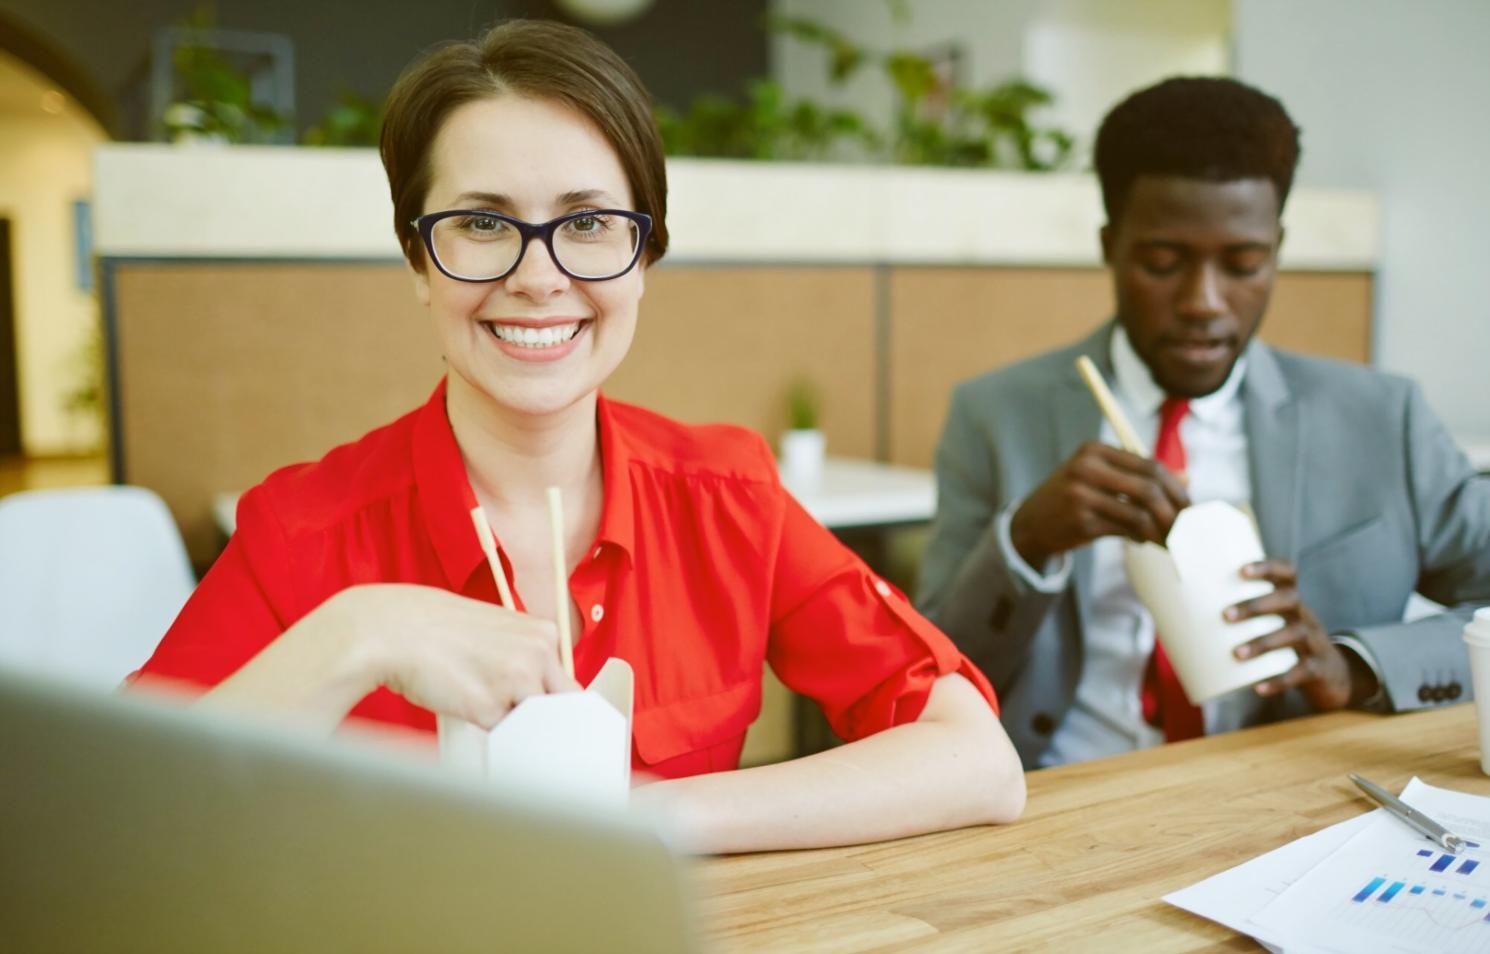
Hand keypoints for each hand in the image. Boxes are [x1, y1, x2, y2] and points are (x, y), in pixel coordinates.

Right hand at [322, 583, 579, 727]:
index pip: (566, 683)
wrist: (391, 630)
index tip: (543, 718)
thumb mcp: (495, 632)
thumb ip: (522, 657)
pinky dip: (488, 733)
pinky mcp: (489, 708)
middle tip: (515, 721)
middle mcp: (537, 654)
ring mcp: (516, 681)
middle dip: (542, 720)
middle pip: (561, 708)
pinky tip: (464, 711)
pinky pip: (502, 735)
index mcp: (543, 633)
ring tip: (481, 708)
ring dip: (513, 726)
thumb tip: (537, 692)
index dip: (550, 704)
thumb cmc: (434, 630)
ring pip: (534, 723)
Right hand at [1009, 441, 1189, 567]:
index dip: (1175, 488)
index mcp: (1094, 451)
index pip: (1149, 465)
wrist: (1031, 523)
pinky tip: (1141, 540)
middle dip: (1173, 511)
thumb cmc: (1073, 497)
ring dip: (1160, 531)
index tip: (1188, 507)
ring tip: (1167, 539)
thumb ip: (1139, 476)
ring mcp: (1081, 496)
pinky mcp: (1081, 522)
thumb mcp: (1101, 477)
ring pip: (1140, 513)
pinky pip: (1125, 530)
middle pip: (1148, 488)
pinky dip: (1140, 538)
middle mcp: (1085, 468)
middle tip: (1186, 528)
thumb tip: (1187, 478)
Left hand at [1226, 560, 1352, 710]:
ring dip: (1263, 643)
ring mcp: (1315, 641)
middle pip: (1288, 600)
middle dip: (1256, 606)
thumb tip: (1183, 618)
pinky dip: (1280, 680)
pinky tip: (1258, 687)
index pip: (1288, 573)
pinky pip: (1302, 672)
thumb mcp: (1273, 625)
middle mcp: (1305, 616)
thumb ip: (1241, 618)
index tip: (1242, 570)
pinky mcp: (1319, 668)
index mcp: (1291, 601)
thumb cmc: (1285, 643)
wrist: (1331, 675)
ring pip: (1295, 634)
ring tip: (1236, 654)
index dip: (1268, 567)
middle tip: (1226, 615)